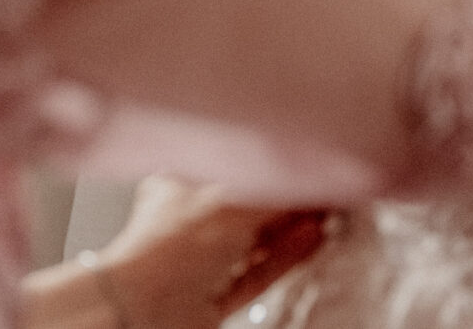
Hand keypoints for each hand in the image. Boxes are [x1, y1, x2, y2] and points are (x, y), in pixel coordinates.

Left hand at [37, 180, 332, 328]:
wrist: (142, 310)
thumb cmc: (169, 246)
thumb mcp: (239, 200)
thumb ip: (283, 188)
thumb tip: (320, 172)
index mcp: (181, 183)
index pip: (240, 168)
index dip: (278, 165)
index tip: (314, 161)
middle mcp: (189, 222)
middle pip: (252, 206)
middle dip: (291, 199)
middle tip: (330, 189)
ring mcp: (201, 263)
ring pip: (257, 242)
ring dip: (293, 229)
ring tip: (328, 214)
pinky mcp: (212, 297)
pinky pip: (257, 273)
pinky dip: (285, 258)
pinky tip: (311, 240)